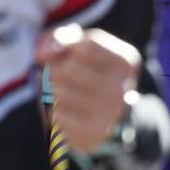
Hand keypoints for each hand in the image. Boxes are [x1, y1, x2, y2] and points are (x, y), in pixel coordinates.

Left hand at [38, 26, 139, 153]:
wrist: (108, 115)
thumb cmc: (89, 72)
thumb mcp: (81, 47)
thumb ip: (61, 38)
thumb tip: (43, 53)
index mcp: (125, 61)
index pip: (84, 47)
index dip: (65, 48)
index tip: (64, 54)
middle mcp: (123, 87)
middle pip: (67, 69)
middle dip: (56, 71)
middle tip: (63, 77)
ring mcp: (111, 112)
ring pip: (59, 92)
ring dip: (54, 92)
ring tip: (66, 93)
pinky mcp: (96, 132)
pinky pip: (57, 115)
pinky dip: (56, 112)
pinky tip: (69, 112)